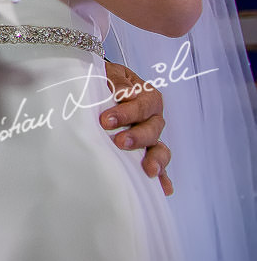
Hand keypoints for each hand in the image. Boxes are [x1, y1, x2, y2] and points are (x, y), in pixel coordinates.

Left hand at [101, 61, 173, 195]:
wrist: (98, 86)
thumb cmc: (105, 80)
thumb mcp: (109, 73)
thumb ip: (117, 81)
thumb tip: (123, 93)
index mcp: (147, 97)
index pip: (142, 106)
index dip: (126, 113)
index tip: (106, 120)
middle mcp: (152, 118)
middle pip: (152, 129)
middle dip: (136, 137)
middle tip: (119, 142)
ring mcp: (150, 136)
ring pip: (159, 148)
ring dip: (155, 159)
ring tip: (148, 170)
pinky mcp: (146, 151)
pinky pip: (158, 165)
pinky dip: (163, 177)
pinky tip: (164, 189)